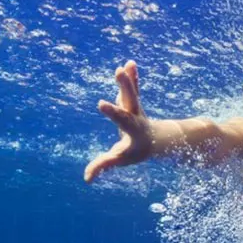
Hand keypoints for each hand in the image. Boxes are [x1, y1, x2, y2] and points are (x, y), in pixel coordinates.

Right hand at [84, 60, 153, 182]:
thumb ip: (104, 166)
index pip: (122, 120)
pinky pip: (133, 86)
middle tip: (119, 73)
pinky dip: (132, 76)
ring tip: (124, 65)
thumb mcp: (120, 159)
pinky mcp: (134, 100)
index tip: (101, 103)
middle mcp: (136, 115)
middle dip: (126, 88)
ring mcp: (136, 107)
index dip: (112, 112)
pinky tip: (130, 63)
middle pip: (131, 100)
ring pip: (132, 91)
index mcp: (132, 129)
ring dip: (128, 79)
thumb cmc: (135, 151)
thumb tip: (87, 179)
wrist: (156, 140)